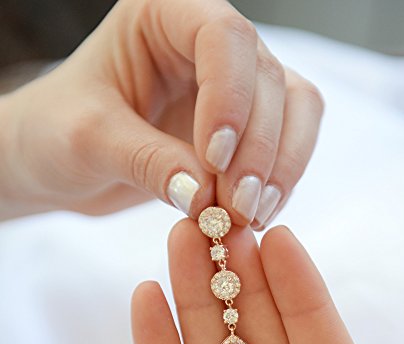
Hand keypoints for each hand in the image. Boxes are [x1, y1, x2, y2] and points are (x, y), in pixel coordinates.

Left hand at [0, 0, 322, 222]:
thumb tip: (207, 197)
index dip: (230, 99)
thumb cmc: (57, 131)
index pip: (224, 37)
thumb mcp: (87, 141)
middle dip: (259, 150)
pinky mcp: (246, 125)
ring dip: (282, 166)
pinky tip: (257, 211)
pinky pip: (290, 141)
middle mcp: (206, 43)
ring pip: (296, 108)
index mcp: (162, 15)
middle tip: (238, 207)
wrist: (63, 159)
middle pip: (268, 78)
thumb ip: (147, 162)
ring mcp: (234, 84)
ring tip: (251, 213)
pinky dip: (281, 179)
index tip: (214, 161)